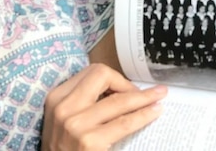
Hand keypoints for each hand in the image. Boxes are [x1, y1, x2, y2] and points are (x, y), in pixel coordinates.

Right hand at [42, 63, 166, 149]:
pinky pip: (125, 123)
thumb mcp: (64, 119)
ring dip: (144, 98)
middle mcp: (63, 107)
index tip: (127, 90)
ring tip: (159, 97)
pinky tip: (154, 112)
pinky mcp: (89, 142)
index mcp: (56, 97)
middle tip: (146, 94)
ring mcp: (75, 125)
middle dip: (128, 84)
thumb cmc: (64, 149)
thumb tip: (120, 89)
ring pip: (119, 100)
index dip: (115, 78)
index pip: (92, 72)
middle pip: (103, 77)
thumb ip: (82, 101)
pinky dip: (144, 116)